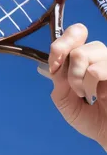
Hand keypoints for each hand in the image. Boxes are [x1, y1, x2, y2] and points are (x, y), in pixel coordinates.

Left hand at [38, 24, 106, 146]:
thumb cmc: (93, 120)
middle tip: (76, 90)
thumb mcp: (67, 103)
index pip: (76, 34)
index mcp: (86, 60)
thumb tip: (54, 66)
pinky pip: (97, 68)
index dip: (61, 44)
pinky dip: (91, 84)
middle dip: (69, 71)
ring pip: (84, 54)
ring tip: (89, 95)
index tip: (55, 65)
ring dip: (78, 80)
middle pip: (77, 46)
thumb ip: (60, 83)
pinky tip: (101, 95)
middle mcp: (100, 56)